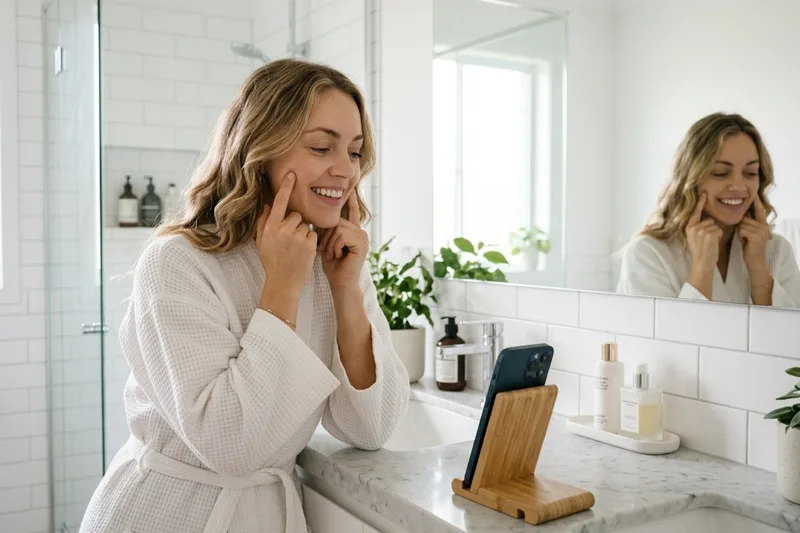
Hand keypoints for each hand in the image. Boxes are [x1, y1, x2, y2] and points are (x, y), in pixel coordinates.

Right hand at [256, 172, 317, 296]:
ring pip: (306, 225)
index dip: (286, 187)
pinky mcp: (309, 244)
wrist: (283, 283)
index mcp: (270, 227)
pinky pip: (313, 234)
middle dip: (295, 224)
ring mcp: (297, 236)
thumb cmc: (272, 262)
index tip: (292, 173)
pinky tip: (303, 252)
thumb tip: (268, 205)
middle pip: (296, 215)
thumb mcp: (262, 242)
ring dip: (303, 233)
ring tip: (296, 248)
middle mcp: (283, 229)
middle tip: (290, 240)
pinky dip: (310, 241)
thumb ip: (264, 222)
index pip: (280, 202)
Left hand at [320, 192, 368, 291]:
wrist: (340, 284)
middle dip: (327, 237)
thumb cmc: (332, 266)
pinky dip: (334, 247)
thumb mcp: (326, 243)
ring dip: (329, 243)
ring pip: (338, 228)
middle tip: (328, 252)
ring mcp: (363, 237)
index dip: (350, 200)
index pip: (351, 212)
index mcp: (353, 231)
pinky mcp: (362, 243)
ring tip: (332, 255)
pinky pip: (341, 235)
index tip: (351, 188)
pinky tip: (338, 256)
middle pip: (337, 220)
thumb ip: (325, 229)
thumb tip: (315, 214)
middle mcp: (360, 232)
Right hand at [686, 193, 722, 271]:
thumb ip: (698, 227)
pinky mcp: (709, 234)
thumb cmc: (701, 250)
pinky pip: (719, 230)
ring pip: (715, 225)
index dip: (700, 202)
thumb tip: (708, 219)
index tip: (704, 192)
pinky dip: (719, 236)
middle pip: (709, 220)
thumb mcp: (695, 237)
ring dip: (716, 233)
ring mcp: (700, 230)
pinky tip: (713, 243)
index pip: (695, 212)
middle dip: (712, 228)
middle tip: (707, 240)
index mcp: (688, 227)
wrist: (702, 262)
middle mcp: (693, 227)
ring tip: (710, 243)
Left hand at [739, 194, 771, 282]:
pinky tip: (745, 242)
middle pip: (744, 218)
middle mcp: (764, 225)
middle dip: (740, 226)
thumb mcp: (749, 233)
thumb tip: (740, 214)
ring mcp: (761, 230)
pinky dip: (740, 236)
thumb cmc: (749, 247)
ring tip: (745, 240)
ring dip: (740, 232)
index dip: (756, 202)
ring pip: (741, 224)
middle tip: (744, 237)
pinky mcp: (756, 235)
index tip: (754, 194)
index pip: (759, 210)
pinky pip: (741, 230)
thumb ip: (747, 223)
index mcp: (763, 224)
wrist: (755, 261)